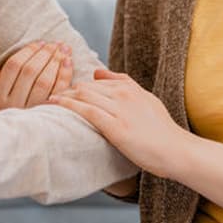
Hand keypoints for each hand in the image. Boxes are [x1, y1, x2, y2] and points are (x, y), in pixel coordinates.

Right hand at [0, 40, 73, 110]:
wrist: (27, 140)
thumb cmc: (10, 110)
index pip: (13, 66)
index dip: (28, 51)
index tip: (40, 43)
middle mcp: (13, 106)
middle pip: (30, 71)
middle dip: (45, 53)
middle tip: (55, 44)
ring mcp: (32, 112)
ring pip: (44, 80)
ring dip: (56, 61)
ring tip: (64, 49)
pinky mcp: (49, 116)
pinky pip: (59, 91)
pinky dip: (65, 74)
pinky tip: (68, 62)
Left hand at [49, 69, 188, 178]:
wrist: (176, 150)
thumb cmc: (162, 130)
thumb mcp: (145, 99)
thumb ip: (123, 84)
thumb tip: (97, 72)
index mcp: (130, 88)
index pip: (96, 81)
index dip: (77, 86)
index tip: (62, 91)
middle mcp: (123, 94)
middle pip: (86, 86)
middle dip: (65, 90)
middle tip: (47, 97)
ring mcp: (120, 109)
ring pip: (84, 95)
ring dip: (62, 96)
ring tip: (46, 101)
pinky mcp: (115, 127)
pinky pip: (86, 110)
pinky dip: (68, 105)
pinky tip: (54, 104)